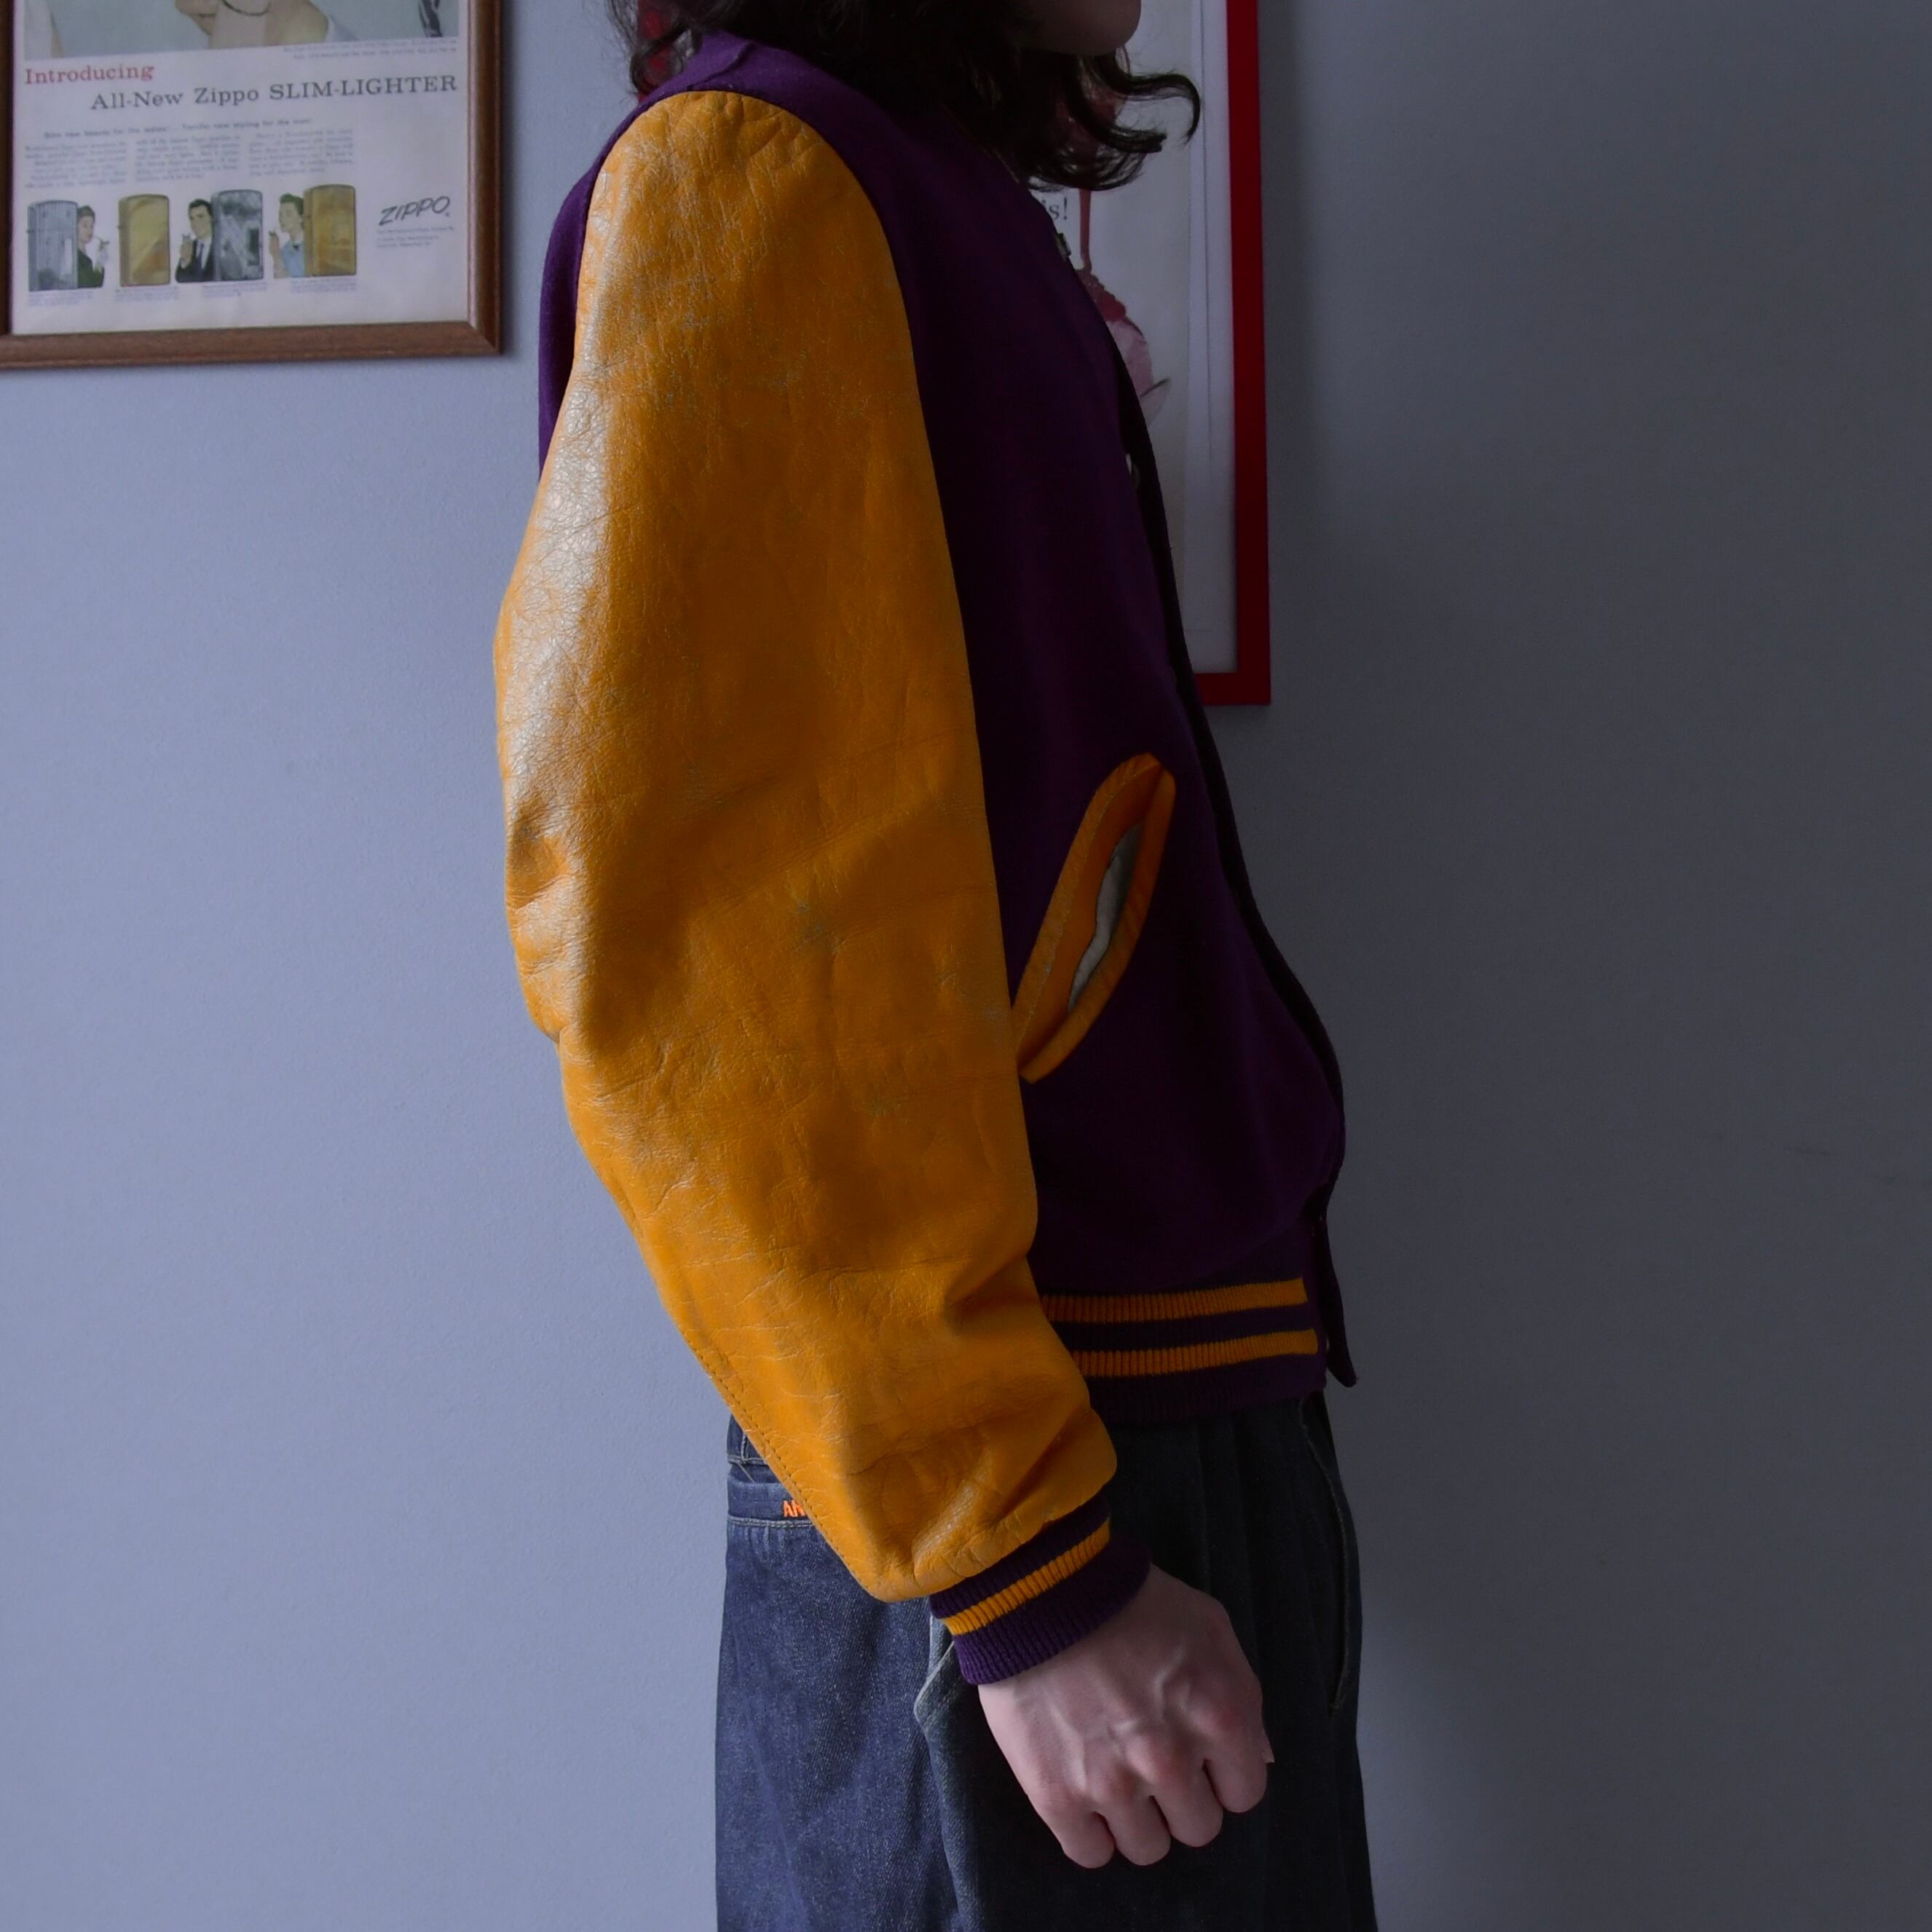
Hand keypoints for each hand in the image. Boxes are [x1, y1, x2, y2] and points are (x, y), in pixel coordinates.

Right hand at [978, 1565, 1271, 1867]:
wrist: (1037, 1588)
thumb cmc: (1132, 1601)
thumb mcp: (1209, 1626)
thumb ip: (1243, 1694)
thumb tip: (1258, 1757)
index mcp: (1218, 1717)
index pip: (1244, 1793)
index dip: (1223, 1774)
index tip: (1200, 1756)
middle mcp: (1171, 1762)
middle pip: (1197, 1828)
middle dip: (1182, 1797)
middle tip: (1154, 1761)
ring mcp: (1112, 1785)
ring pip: (1147, 1848)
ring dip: (1137, 1818)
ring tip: (1115, 1774)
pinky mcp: (1057, 1796)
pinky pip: (1089, 1853)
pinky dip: (1090, 1833)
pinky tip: (1083, 1795)